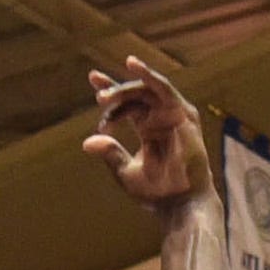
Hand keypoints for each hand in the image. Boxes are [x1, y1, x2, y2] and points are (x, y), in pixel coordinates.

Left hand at [79, 58, 208, 208]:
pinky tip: (134, 66)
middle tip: (98, 97)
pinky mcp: (182, 113)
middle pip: (135, 95)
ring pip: (146, 90)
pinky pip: (164, 88)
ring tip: (105, 89)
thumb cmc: (158, 193)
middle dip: (115, 91)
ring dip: (126, 87)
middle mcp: (161, 119)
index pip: (128, 105)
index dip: (112, 91)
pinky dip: (150, 76)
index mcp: (149, 129)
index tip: (93, 78)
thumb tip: (86, 143)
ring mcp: (172, 115)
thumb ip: (110, 154)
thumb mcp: (126, 172)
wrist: (181, 204)